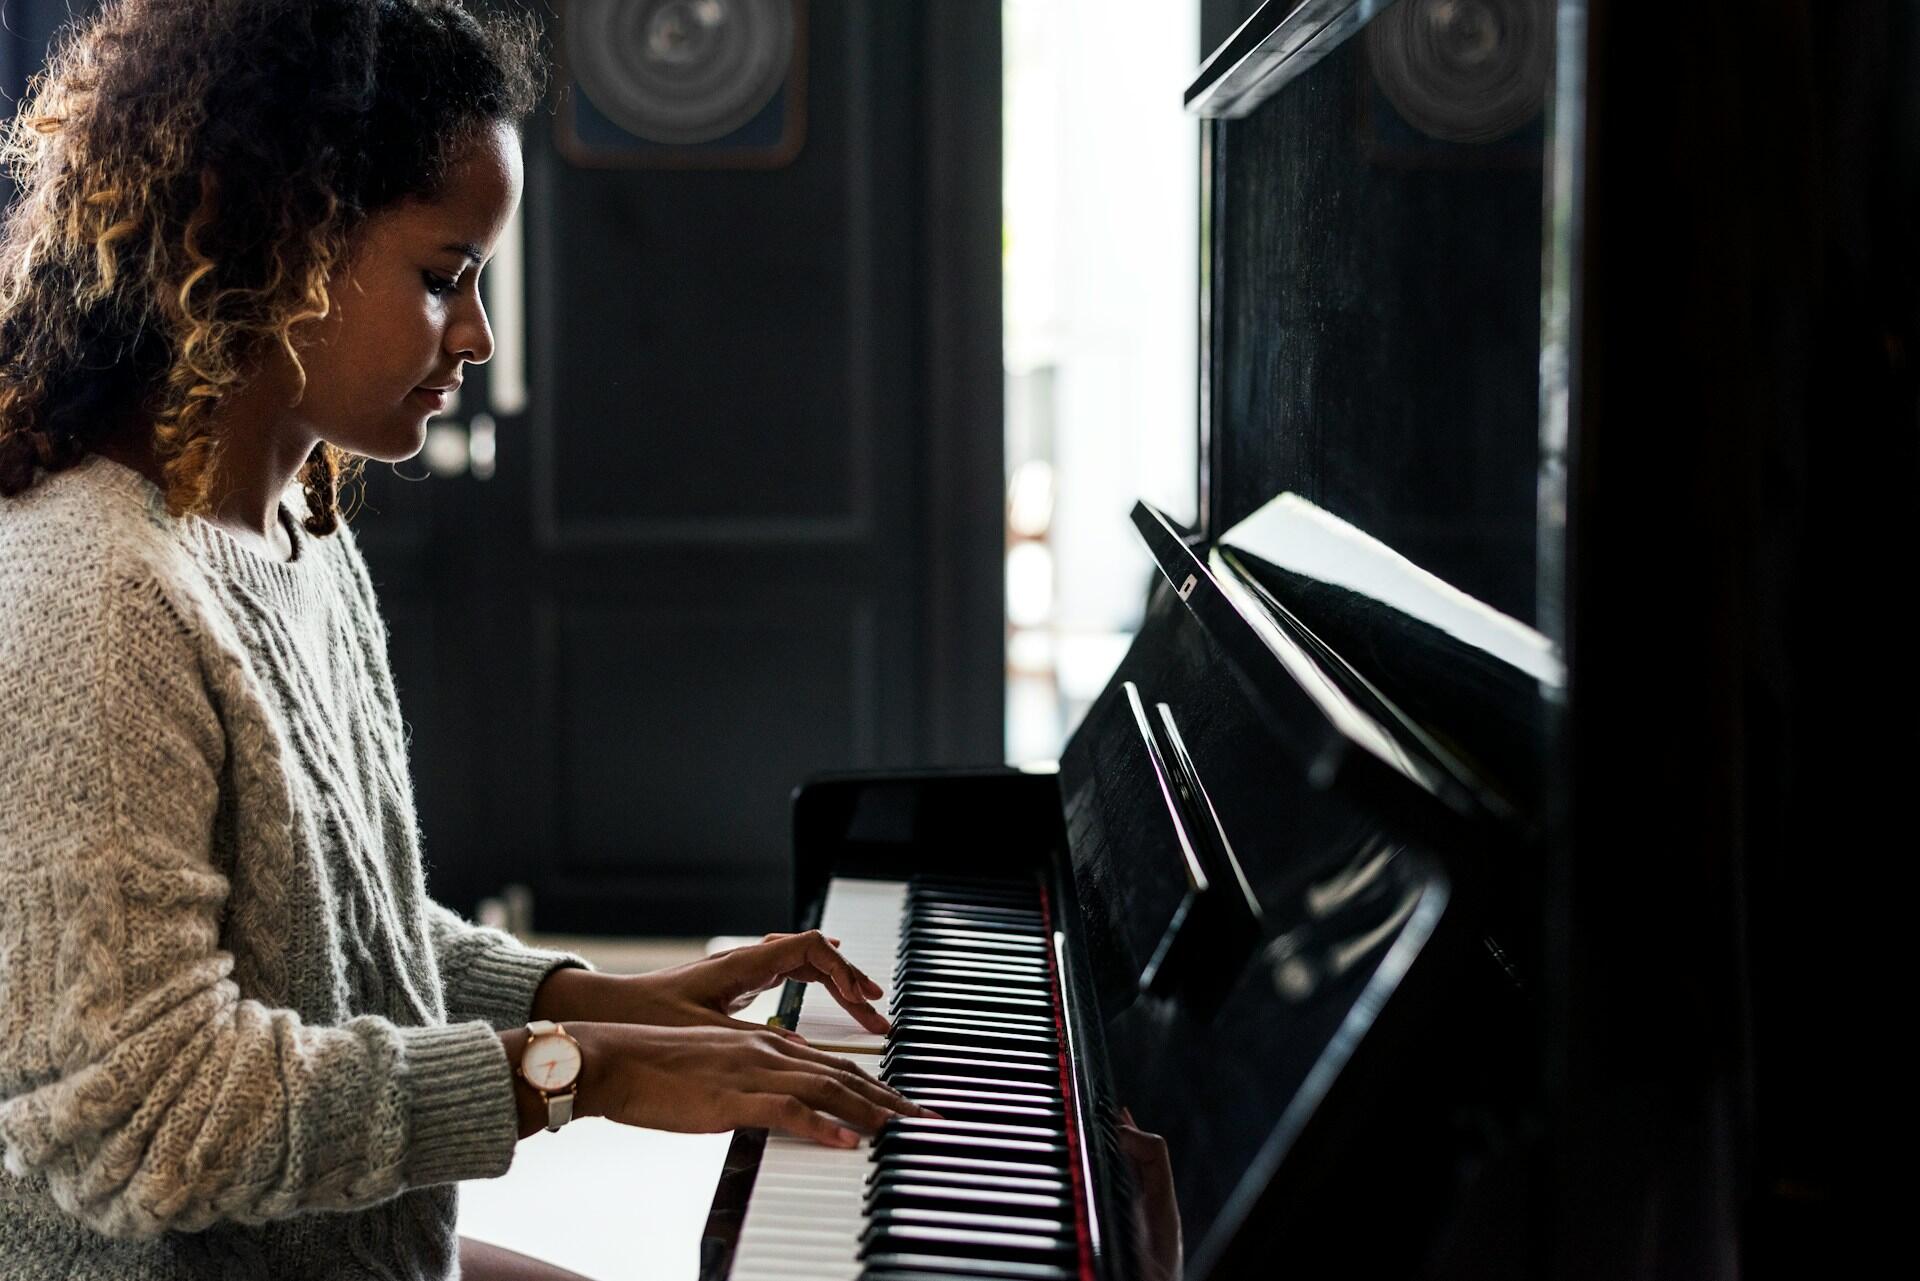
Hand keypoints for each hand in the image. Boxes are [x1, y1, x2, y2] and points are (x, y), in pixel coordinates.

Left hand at [535, 930, 889, 1037]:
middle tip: (875, 1010)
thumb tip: (802, 1055)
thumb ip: (752, 1043)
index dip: (843, 974)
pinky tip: (821, 996)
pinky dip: (810, 982)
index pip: (809, 950)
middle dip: (848, 979)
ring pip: (799, 961)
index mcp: (741, 965)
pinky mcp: (730, 985)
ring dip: (832, 980)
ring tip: (861, 1003)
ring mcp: (737, 970)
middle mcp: (743, 960)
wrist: (601, 1016)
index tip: (865, 1003)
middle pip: (812, 953)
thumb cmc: (643, 1021)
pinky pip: (784, 972)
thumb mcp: (703, 1036)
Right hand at [569, 1022, 924, 1146]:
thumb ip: (750, 1083)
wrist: (612, 1059)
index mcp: (764, 1045)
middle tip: (928, 1120)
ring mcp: (752, 1071)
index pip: (834, 1064)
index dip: (876, 1084)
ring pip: (827, 1087)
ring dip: (872, 1109)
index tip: (907, 1105)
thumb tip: (777, 1105)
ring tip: (906, 1129)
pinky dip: (824, 1125)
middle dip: (891, 1098)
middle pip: (844, 1073)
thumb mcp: (714, 1073)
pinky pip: (788, 1110)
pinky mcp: (732, 1097)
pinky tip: (849, 1140)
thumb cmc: (655, 1071)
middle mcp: (767, 1051)